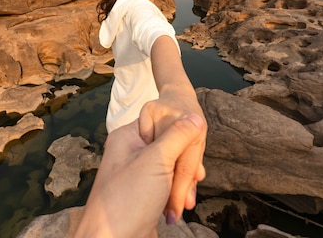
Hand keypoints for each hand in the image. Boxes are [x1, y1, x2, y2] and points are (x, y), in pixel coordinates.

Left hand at [74, 113, 205, 237]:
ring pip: (172, 170)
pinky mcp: (144, 194)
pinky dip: (176, 196)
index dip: (182, 139)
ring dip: (182, 185)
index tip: (194, 152)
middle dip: (185, 167)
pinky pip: (167, 187)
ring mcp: (137, 175)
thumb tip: (195, 117)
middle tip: (194, 180)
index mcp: (128, 137)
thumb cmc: (127, 200)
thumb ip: (177, 135)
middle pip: (171, 148)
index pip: (165, 125)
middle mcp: (130, 153)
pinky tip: (180, 207)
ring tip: (186, 201)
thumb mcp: (156, 160)